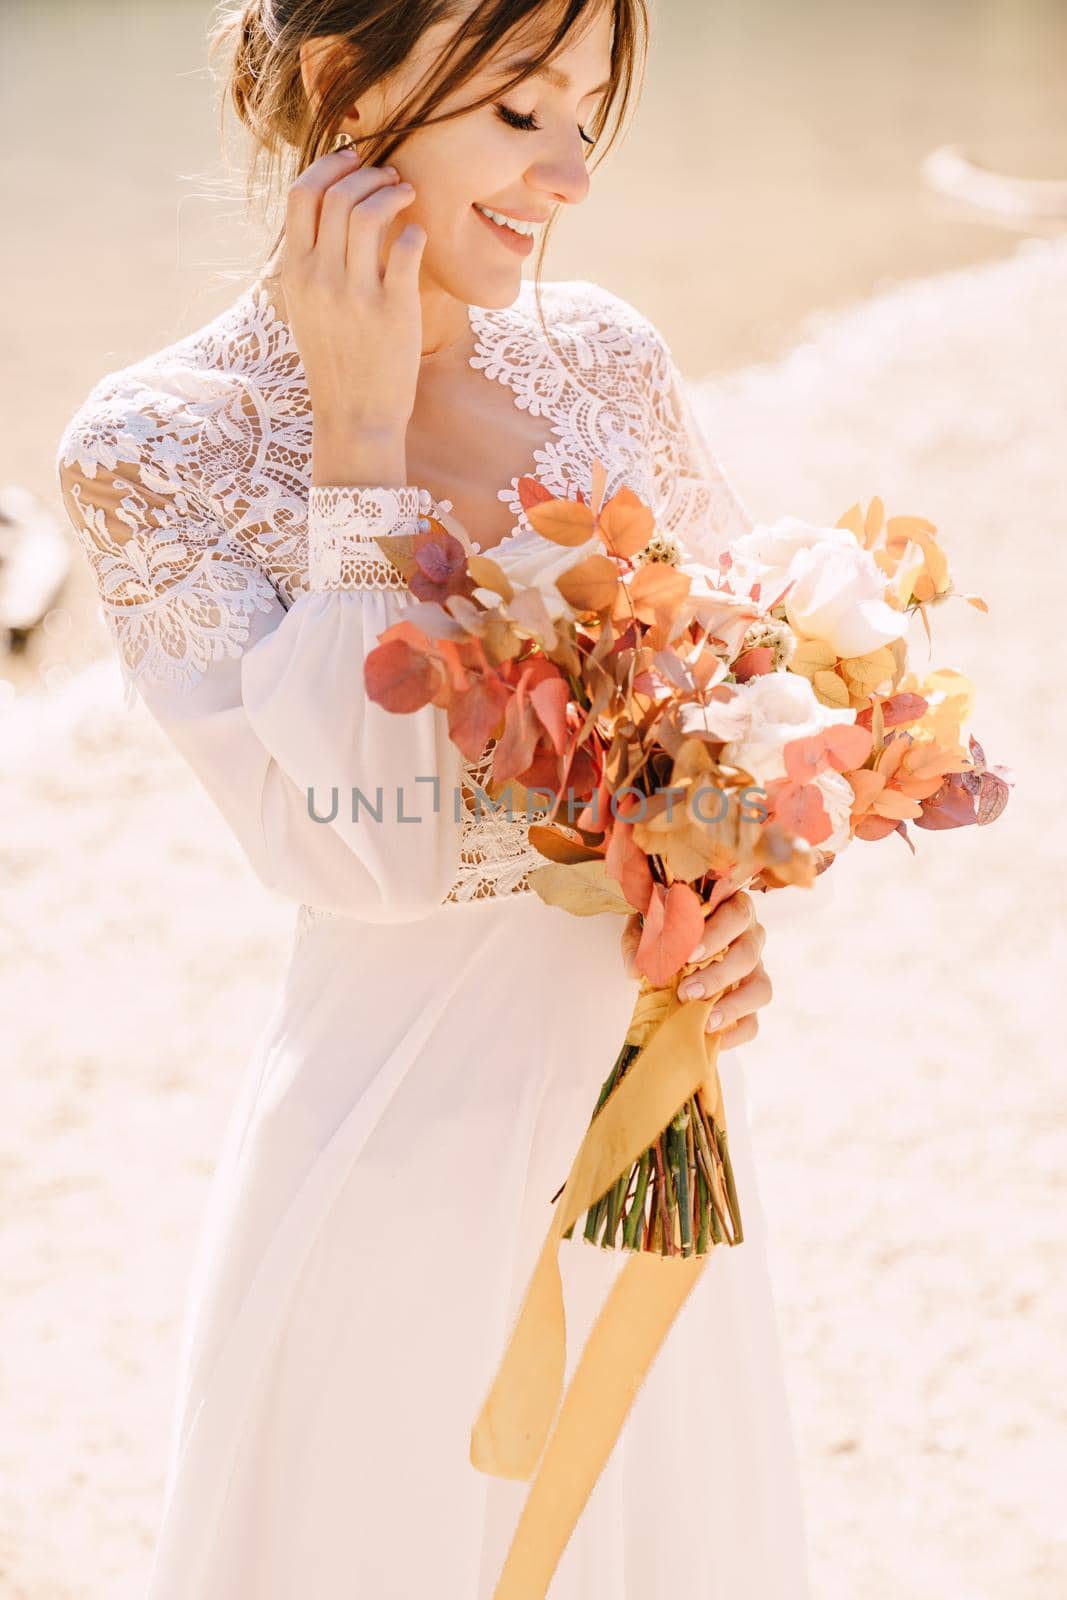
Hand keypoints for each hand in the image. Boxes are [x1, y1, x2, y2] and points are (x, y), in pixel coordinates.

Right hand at [280, 145, 425, 485]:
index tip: (354, 162)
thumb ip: (311, 259)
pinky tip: (419, 237)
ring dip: (393, 192)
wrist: (355, 415)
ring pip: (370, 212)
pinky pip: (406, 249)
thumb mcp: (306, 307)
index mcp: (294, 272)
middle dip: (369, 174)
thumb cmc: (335, 359)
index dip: (330, 166)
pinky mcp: (394, 310)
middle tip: (392, 178)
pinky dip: (415, 232)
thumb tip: (330, 207)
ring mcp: (356, 294)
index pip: (301, 193)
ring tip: (408, 195)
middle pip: (338, 194)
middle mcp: (320, 278)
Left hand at [620, 890, 772, 1045]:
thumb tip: (637, 969)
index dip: (716, 935)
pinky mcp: (750, 999)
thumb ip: (642, 942)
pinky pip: (754, 1020)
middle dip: (717, 976)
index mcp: (730, 908)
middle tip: (686, 992)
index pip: (736, 915)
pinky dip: (736, 1032)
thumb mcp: (649, 926)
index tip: (689, 955)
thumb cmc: (667, 928)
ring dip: (732, 1006)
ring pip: (760, 988)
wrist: (671, 947)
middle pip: (748, 954)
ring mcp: (755, 969)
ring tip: (706, 1020)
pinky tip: (713, 1038)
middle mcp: (750, 937)